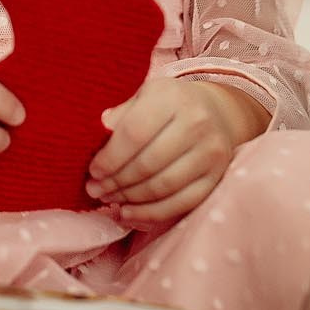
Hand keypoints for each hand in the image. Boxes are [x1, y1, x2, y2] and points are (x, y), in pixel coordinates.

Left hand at [86, 76, 267, 227]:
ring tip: (110, 199)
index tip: (93, 170)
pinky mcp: (217, 176)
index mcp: (171, 97)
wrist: (216, 110)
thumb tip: (95, 138)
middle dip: (116, 181)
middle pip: (147, 163)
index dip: (110, 157)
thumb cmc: (169, 104)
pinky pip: (181, 203)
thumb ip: (121, 116)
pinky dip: (152, 213)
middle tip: (95, 190)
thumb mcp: (144, 96)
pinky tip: (129, 213)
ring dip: (131, 198)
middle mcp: (196, 123)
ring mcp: (211, 151)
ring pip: (163, 186)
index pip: (134, 133)